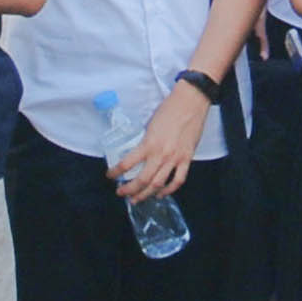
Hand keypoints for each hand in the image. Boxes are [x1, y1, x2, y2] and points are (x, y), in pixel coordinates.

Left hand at [117, 80, 209, 201]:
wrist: (191, 102)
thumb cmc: (170, 109)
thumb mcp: (150, 125)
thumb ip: (145, 141)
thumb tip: (139, 152)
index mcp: (148, 144)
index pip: (126, 164)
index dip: (115, 172)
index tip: (110, 176)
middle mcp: (161, 154)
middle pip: (142, 181)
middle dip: (129, 190)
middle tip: (121, 193)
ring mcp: (175, 158)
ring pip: (158, 184)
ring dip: (146, 194)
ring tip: (137, 199)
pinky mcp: (187, 158)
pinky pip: (178, 180)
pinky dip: (169, 190)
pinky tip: (161, 193)